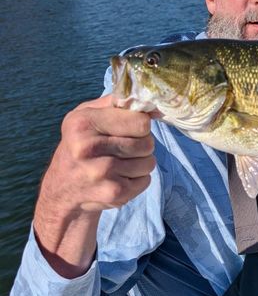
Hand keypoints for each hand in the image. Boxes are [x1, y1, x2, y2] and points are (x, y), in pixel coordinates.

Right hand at [44, 94, 155, 213]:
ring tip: (121, 164)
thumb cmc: (80, 144)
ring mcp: (102, 173)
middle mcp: (89, 148)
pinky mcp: (113, 193)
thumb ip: (118, 102)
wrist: (62, 190)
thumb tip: (157, 109)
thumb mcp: (87, 114)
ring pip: (149, 162)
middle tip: (124, 148)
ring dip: (140, 163)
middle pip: (147, 143)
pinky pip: (146, 180)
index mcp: (83, 123)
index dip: (140, 125)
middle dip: (142, 144)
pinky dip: (138, 180)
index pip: (141, 122)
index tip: (129, 128)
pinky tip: (119, 178)